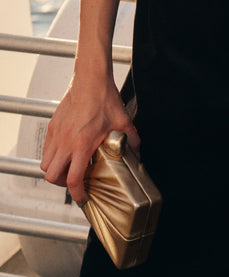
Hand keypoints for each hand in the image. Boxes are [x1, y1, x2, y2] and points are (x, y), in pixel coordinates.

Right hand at [40, 69, 139, 204]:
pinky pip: (46, 149)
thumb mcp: (123, 122)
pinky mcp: (52, 126)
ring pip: (45, 164)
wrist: (90, 79)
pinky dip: (52, 156)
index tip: (83, 197)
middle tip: (74, 182)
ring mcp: (56, 134)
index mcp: (83, 143)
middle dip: (62, 184)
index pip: (73, 179)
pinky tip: (66, 152)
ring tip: (68, 168)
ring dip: (55, 170)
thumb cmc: (104, 98)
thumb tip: (137, 154)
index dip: (77, 193)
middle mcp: (66, 141)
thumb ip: (131, 141)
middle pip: (52, 176)